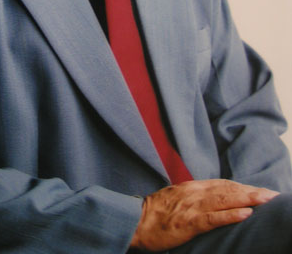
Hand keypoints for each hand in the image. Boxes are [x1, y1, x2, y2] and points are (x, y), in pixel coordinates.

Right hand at [130, 179, 278, 251]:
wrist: (136, 221)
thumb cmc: (155, 213)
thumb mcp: (176, 198)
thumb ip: (194, 196)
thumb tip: (212, 198)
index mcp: (191, 187)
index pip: (222, 184)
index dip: (242, 186)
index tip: (260, 189)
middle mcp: (193, 192)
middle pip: (227, 189)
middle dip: (251, 191)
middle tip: (272, 193)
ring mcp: (191, 207)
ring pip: (224, 200)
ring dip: (247, 199)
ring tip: (265, 200)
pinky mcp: (189, 222)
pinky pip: (213, 218)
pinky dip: (230, 215)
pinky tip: (245, 214)